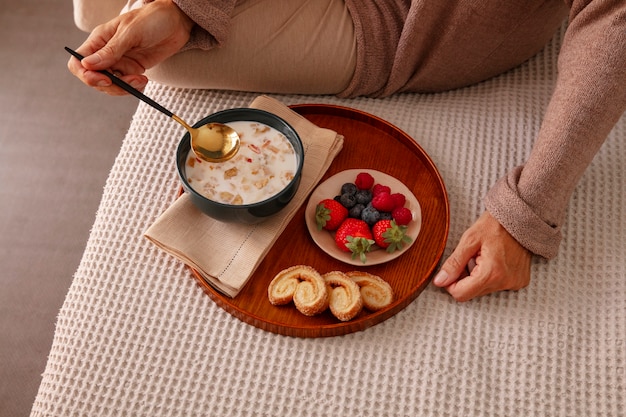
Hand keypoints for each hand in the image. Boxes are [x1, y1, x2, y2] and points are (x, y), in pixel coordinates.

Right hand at [67, 0, 193, 94]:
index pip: (78, 62)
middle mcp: (106, 53)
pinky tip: (144, 81)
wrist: (176, 22)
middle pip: (94, 78)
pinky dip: (134, 88)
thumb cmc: (151, 19)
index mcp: (99, 40)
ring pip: (110, 85)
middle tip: (129, 82)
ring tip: (140, 80)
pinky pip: (126, 85)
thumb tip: (87, 65)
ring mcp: (120, 62)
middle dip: (110, 86)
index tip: (105, 79)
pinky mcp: (133, 69)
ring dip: (124, 88)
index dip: (86, 75)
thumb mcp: (130, 33)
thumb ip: (110, 51)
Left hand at [433, 211, 531, 300]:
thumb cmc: (495, 225)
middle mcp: (505, 283)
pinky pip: (496, 286)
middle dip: (464, 279)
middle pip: (472, 293)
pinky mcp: (520, 281)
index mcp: (491, 273)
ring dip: (477, 277)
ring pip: (483, 290)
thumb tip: (440, 281)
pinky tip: (493, 260)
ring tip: (482, 257)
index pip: (461, 294)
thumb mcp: (469, 240)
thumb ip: (454, 263)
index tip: (451, 270)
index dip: (450, 284)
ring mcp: (514, 283)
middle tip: (469, 258)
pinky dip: (490, 276)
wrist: (520, 217)